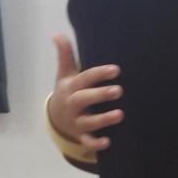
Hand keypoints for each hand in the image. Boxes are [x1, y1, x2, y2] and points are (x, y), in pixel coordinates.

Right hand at [47, 34, 122, 149]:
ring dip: (103, 119)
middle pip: (83, 99)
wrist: (57, 119)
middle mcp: (72, 104)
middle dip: (100, 95)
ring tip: (120, 114)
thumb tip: (57, 33)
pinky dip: (96, 144)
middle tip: (120, 90)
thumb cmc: (68, 92)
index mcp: (70, 87)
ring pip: (88, 122)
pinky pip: (87, 142)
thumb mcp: (64, 74)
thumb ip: (65, 55)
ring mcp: (76, 121)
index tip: (116, 70)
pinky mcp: (81, 136)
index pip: (84, 79)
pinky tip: (108, 142)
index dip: (99, 74)